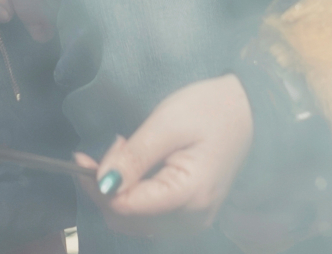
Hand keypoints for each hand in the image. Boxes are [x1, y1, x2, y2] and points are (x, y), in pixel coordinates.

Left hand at [84, 74, 254, 238]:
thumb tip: (102, 184)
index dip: (97, 184)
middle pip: (125, 219)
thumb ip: (134, 158)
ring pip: (132, 222)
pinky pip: (147, 216)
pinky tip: (136, 166)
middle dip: (105, 187)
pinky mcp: (189, 215)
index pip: (124, 208)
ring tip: (126, 150)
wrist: (248, 110)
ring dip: (117, 191)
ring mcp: (192, 221)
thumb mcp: (167, 125)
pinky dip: (131, 195)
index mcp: (189, 196)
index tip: (83, 156)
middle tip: (113, 146)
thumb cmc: (211, 110)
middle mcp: (192, 219)